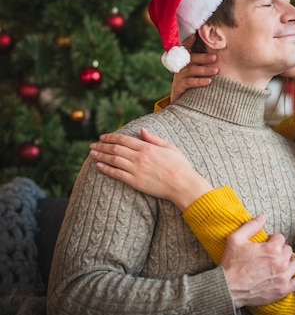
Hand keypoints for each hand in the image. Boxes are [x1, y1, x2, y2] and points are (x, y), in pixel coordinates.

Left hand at [89, 127, 212, 210]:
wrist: (183, 185)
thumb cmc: (180, 166)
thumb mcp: (170, 147)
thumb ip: (154, 139)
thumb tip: (142, 130)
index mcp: (148, 147)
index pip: (124, 139)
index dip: (111, 137)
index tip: (103, 137)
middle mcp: (140, 157)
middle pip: (116, 149)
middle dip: (102, 146)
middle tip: (93, 145)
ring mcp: (136, 170)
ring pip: (113, 160)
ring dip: (101, 155)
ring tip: (92, 153)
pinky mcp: (135, 182)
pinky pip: (117, 174)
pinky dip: (106, 169)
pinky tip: (99, 166)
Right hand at [170, 35, 217, 103]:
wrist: (181, 102)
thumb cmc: (193, 84)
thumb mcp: (196, 72)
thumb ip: (203, 63)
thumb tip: (219, 56)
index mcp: (184, 61)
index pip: (185, 48)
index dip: (188, 42)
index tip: (194, 35)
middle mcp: (180, 67)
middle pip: (191, 59)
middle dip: (204, 57)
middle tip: (215, 57)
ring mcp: (178, 76)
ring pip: (191, 70)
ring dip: (204, 70)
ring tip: (216, 70)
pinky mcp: (179, 86)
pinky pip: (189, 82)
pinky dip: (199, 81)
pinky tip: (208, 81)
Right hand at [223, 214, 294, 307]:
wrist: (227, 289)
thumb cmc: (231, 264)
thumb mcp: (236, 239)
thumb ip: (252, 226)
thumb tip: (263, 216)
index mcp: (272, 248)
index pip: (280, 238)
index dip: (272, 240)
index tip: (265, 245)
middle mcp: (281, 262)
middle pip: (288, 249)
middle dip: (280, 249)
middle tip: (270, 254)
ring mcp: (283, 277)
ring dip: (291, 259)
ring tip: (283, 260)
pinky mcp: (283, 290)